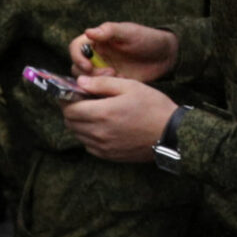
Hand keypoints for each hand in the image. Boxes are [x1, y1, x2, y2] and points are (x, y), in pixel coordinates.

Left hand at [63, 76, 177, 162]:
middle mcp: (99, 132)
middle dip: (71, 109)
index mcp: (102, 113)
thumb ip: (102, 83)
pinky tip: (102, 126)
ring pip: (77, 134)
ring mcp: (103, 146)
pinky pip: (88, 145)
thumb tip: (79, 82)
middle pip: (70, 122)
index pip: (69, 108)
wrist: (171, 134)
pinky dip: (88, 135)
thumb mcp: (130, 86)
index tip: (71, 92)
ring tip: (93, 112)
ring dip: (79, 122)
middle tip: (82, 100)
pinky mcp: (108, 155)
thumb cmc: (153, 106)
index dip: (66, 98)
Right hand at [70, 22, 178, 82]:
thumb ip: (109, 31)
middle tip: (110, 73)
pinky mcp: (112, 83)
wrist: (164, 56)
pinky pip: (100, 90)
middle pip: (77, 67)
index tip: (88, 65)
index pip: (76, 47)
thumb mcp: (129, 32)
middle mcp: (97, 56)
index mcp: (97, 40)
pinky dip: (106, 90)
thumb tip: (88, 32)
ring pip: (87, 81)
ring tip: (118, 76)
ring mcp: (103, 71)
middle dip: (89, 73)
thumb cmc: (147, 38)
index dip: (77, 57)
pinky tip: (122, 83)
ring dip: (97, 82)